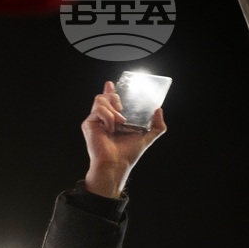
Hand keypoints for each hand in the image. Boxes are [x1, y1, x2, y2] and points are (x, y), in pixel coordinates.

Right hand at [82, 81, 166, 197]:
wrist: (116, 163)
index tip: (111, 84)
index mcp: (113, 120)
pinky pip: (99, 110)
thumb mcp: (147, 137)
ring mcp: (94, 121)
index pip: (109, 101)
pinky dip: (108, 117)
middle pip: (104, 97)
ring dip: (113, 109)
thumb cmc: (127, 154)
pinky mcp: (88, 124)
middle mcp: (102, 119)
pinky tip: (111, 127)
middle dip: (114, 97)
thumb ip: (156, 125)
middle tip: (122, 109)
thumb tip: (159, 110)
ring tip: (120, 122)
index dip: (109, 90)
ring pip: (100, 100)